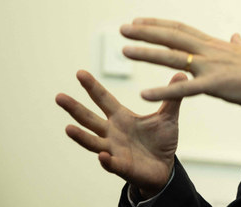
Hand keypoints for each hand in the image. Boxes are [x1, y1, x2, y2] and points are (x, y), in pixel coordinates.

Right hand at [56, 70, 185, 197]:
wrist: (165, 167)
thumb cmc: (162, 140)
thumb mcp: (168, 116)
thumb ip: (172, 97)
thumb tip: (181, 73)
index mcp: (121, 117)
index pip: (103, 99)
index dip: (92, 87)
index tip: (79, 72)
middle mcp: (112, 132)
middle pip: (89, 119)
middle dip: (74, 108)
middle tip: (59, 96)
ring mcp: (114, 150)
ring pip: (93, 142)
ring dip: (80, 137)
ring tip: (68, 128)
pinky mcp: (122, 166)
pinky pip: (111, 164)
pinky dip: (106, 160)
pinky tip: (102, 156)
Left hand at [120, 18, 240, 108]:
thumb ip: (240, 45)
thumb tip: (236, 36)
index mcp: (216, 45)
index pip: (182, 30)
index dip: (159, 24)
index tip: (140, 21)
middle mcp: (210, 51)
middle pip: (172, 37)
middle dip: (146, 32)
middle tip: (122, 29)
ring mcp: (212, 67)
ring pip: (173, 58)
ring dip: (147, 53)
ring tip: (124, 51)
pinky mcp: (217, 85)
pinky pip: (185, 89)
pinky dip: (163, 91)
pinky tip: (144, 94)